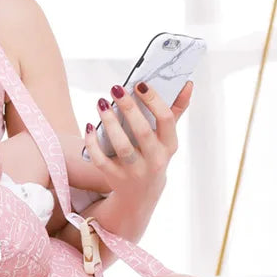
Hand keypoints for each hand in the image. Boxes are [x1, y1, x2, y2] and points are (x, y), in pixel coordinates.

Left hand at [82, 80, 192, 207]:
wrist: (141, 193)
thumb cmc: (154, 155)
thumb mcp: (167, 138)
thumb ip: (176, 110)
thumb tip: (187, 83)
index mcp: (169, 145)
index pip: (166, 120)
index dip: (154, 101)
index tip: (140, 84)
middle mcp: (155, 159)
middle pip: (143, 132)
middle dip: (129, 108)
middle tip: (116, 89)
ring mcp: (134, 170)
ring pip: (121, 146)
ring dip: (110, 123)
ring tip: (101, 103)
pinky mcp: (114, 177)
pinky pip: (101, 159)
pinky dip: (93, 143)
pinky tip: (89, 126)